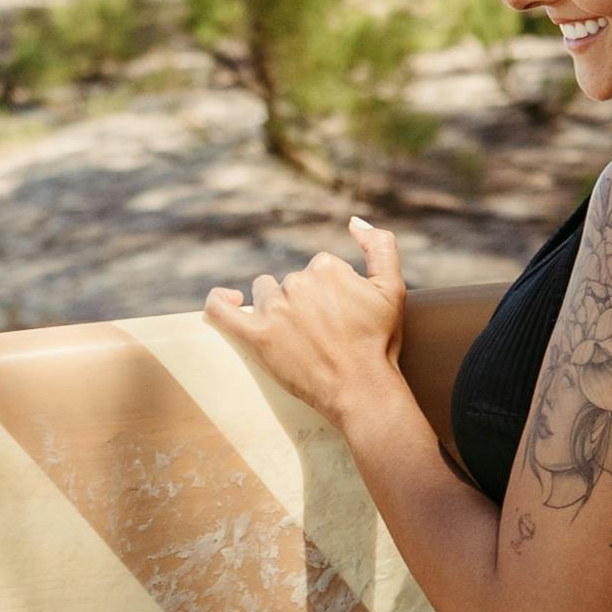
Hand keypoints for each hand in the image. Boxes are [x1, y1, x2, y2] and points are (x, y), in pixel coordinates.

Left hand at [205, 219, 409, 436]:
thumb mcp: (392, 287)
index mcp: (326, 267)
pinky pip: (219, 311)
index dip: (332, 295)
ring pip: (264, 293)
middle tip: (325, 335)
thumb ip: (381, 246)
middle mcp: (297, 282)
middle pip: (292, 282)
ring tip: (297, 337)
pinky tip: (228, 299)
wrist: (362, 389)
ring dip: (276, 307)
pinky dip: (219, 301)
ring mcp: (273, 310)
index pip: (319, 269)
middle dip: (306, 303)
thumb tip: (353, 222)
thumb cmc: (379, 342)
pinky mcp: (254, 337)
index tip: (342, 318)